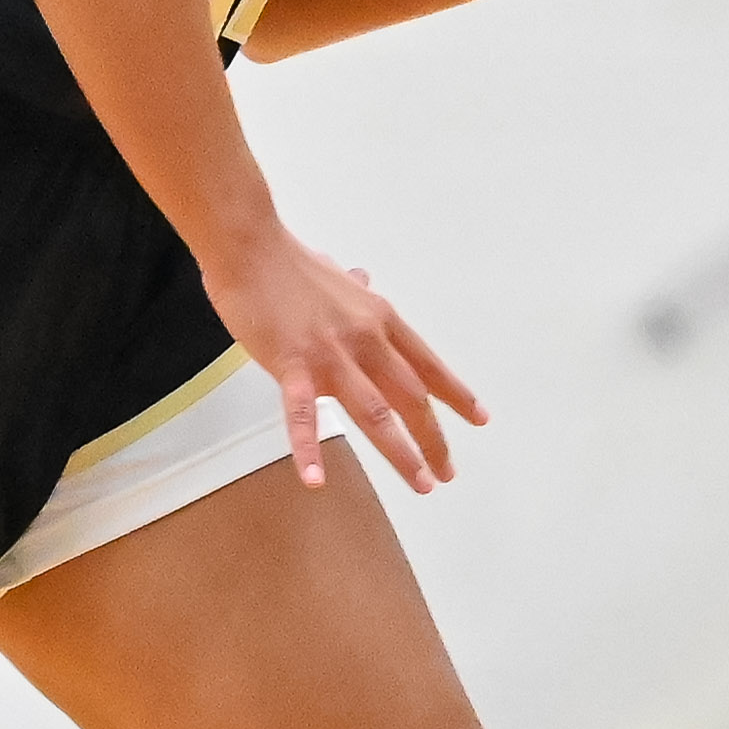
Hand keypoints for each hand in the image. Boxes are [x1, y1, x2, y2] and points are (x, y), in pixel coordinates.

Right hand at [201, 226, 486, 492]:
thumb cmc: (286, 262)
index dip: (456, 394)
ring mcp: (330, 353)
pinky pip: (303, 414)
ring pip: (375, 412)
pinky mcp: (292, 364)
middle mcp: (365, 338)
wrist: (250, 247)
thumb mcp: (335, 274)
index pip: (428, 364)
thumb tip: (363, 279)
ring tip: (419, 482)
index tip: (478, 419)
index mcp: (378, 318)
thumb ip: (354, 287)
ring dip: (401, 451)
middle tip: (445, 472)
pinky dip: (309, 448)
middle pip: (411, 397)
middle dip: (433, 438)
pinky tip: (314, 479)